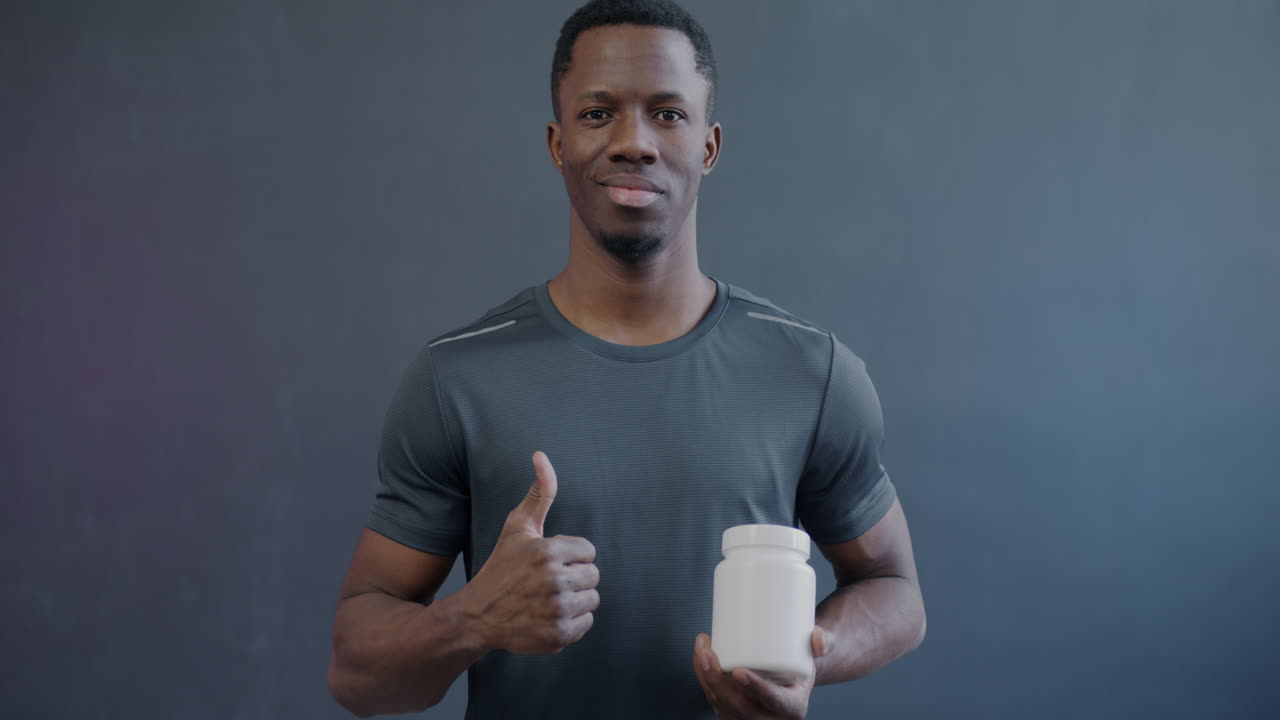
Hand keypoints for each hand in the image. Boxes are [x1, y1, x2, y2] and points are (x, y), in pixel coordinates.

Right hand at [463, 451, 598, 654]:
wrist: (478, 615)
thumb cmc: (501, 567)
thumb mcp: (517, 527)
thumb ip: (539, 493)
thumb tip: (541, 455)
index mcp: (548, 551)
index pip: (588, 552)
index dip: (571, 556)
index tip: (550, 562)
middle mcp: (555, 581)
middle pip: (593, 576)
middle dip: (575, 576)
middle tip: (548, 581)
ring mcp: (557, 610)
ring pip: (592, 599)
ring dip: (576, 599)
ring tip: (549, 598)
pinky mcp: (558, 635)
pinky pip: (586, 623)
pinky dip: (573, 621)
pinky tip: (550, 615)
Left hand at [692, 627, 835, 718]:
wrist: (792, 672)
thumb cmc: (802, 661)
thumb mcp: (817, 652)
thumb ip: (824, 641)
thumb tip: (817, 638)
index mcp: (793, 707)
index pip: (773, 701)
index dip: (756, 688)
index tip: (738, 670)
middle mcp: (770, 718)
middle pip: (739, 706)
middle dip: (718, 681)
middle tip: (709, 652)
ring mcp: (749, 718)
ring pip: (722, 704)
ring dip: (706, 678)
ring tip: (702, 648)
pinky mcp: (734, 711)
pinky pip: (715, 701)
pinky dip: (704, 679)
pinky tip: (700, 659)